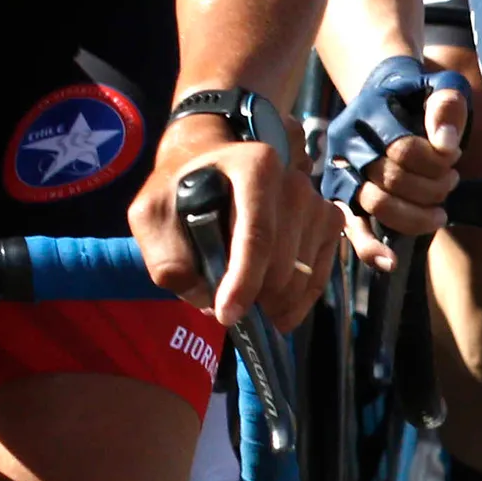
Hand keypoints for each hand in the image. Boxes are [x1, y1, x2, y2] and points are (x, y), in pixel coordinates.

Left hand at [138, 132, 337, 330]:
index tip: (226, 315)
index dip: (244, 280)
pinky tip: (276, 309)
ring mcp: (317, 204)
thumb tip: (204, 297)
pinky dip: (298, 302)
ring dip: (274, 301)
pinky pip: (319, 276)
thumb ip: (166, 257)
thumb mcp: (152, 214)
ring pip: (301, 274)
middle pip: (282, 261)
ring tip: (246, 303)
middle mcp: (295, 182)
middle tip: (225, 307)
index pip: (257, 234)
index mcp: (255, 168)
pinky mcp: (330, 223)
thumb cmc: (181, 189)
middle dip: (254, 296)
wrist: (212, 165)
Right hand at [322, 53, 471, 266]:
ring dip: (415, 215)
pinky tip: (390, 262)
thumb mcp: (440, 88)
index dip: (436, 161)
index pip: (403, 148)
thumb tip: (446, 146)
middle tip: (452, 183)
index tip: (454, 157)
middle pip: (392, 180)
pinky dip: (369, 247)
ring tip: (440, 212)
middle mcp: (346, 144)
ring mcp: (340, 172)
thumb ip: (446, 108)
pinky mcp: (341, 196)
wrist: (385, 98)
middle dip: (432, 188)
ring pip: (375, 205)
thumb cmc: (418, 97)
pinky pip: (351, 227)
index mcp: (368, 115)